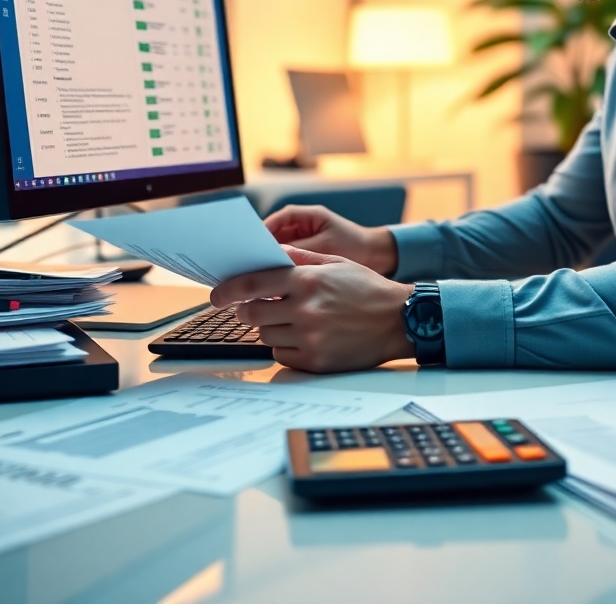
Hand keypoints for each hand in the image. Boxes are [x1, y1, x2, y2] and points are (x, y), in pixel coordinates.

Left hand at [209, 247, 413, 371]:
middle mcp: (305, 310)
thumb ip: (300, 260)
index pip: (253, 284)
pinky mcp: (315, 361)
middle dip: (248, 310)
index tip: (216, 294)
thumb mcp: (336, 263)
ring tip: (287, 320)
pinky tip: (301, 336)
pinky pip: (281, 354)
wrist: (399, 320)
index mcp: (308, 281)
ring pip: (265, 335)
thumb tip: (270, 255)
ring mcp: (310, 338)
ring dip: (269, 327)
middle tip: (254, 307)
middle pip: (252, 314)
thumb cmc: (367, 289)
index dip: (228, 290)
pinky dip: (284, 345)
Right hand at [262, 205, 397, 275]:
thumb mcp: (326, 247)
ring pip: (279, 250)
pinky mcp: (307, 256)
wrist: (379, 256)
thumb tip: (274, 258)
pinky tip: (273, 285)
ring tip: (257, 277)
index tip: (249, 247)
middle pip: (274, 235)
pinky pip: (289, 262)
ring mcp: (304, 240)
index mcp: (307, 216)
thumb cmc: (355, 246)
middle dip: (261, 249)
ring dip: (270, 262)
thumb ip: (300, 251)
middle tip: (247, 265)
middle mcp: (302, 226)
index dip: (261, 232)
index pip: (277, 219)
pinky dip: (281, 271)